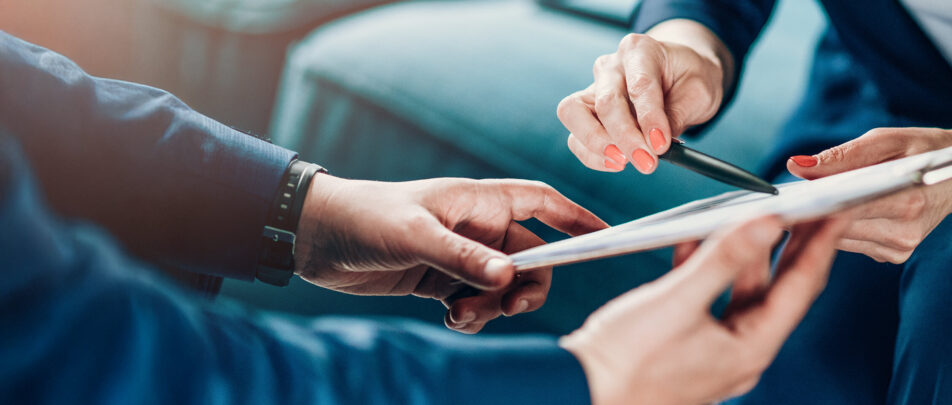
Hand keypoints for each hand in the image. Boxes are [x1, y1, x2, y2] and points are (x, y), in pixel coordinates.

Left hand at [294, 174, 607, 332]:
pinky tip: (452, 319)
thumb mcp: (415, 236)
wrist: (315, 238)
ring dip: (495, 306)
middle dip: (528, 285)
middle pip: (532, 258)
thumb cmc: (365, 218)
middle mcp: (477, 227)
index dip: (576, 219)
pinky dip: (474, 315)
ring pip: (505, 285)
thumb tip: (509, 278)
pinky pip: (478, 301)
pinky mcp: (441, 280)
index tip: (605, 237)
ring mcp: (461, 255)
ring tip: (463, 314)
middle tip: (509, 305)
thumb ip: (463, 258)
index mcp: (479, 202)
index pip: (543, 205)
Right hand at [558, 20, 729, 173]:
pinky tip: (618, 163)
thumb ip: (677, 115)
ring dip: (597, 145)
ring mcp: (593, 88)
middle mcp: (611, 66)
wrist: (678, 75)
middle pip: (605, 101)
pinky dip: (592, 155)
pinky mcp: (586, 112)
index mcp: (640, 50)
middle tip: (646, 162)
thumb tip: (657, 145)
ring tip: (625, 162)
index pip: (640, 84)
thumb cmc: (688, 78)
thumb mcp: (698, 91)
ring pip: (574, 114)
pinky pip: (576, 137)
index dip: (649, 117)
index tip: (661, 145)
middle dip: (625, 137)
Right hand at [560, 216, 848, 404]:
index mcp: (750, 349)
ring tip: (755, 210)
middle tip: (811, 202)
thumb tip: (769, 223)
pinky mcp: (687, 344)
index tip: (840, 206)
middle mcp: (741, 353)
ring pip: (743, 291)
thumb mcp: (677, 301)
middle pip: (779, 288)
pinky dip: (709, 266)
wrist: (575, 397)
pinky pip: (710, 299)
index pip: (801, 286)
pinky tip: (697, 237)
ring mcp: (715, 350)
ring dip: (746, 251)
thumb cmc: (623, 363)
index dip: (822, 242)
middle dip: (794, 243)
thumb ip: (724, 258)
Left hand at [786, 106, 951, 262]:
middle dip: (811, 212)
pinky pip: (852, 243)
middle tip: (786, 196)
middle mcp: (905, 232)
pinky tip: (837, 212)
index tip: (783, 197)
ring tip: (808, 200)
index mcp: (907, 200)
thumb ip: (842, 156)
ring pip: (840, 239)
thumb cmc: (927, 149)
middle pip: (838, 228)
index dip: (810, 205)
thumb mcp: (888, 140)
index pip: (845, 209)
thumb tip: (797, 166)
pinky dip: (839, 228)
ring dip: (821, 222)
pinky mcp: (894, 256)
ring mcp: (900, 249)